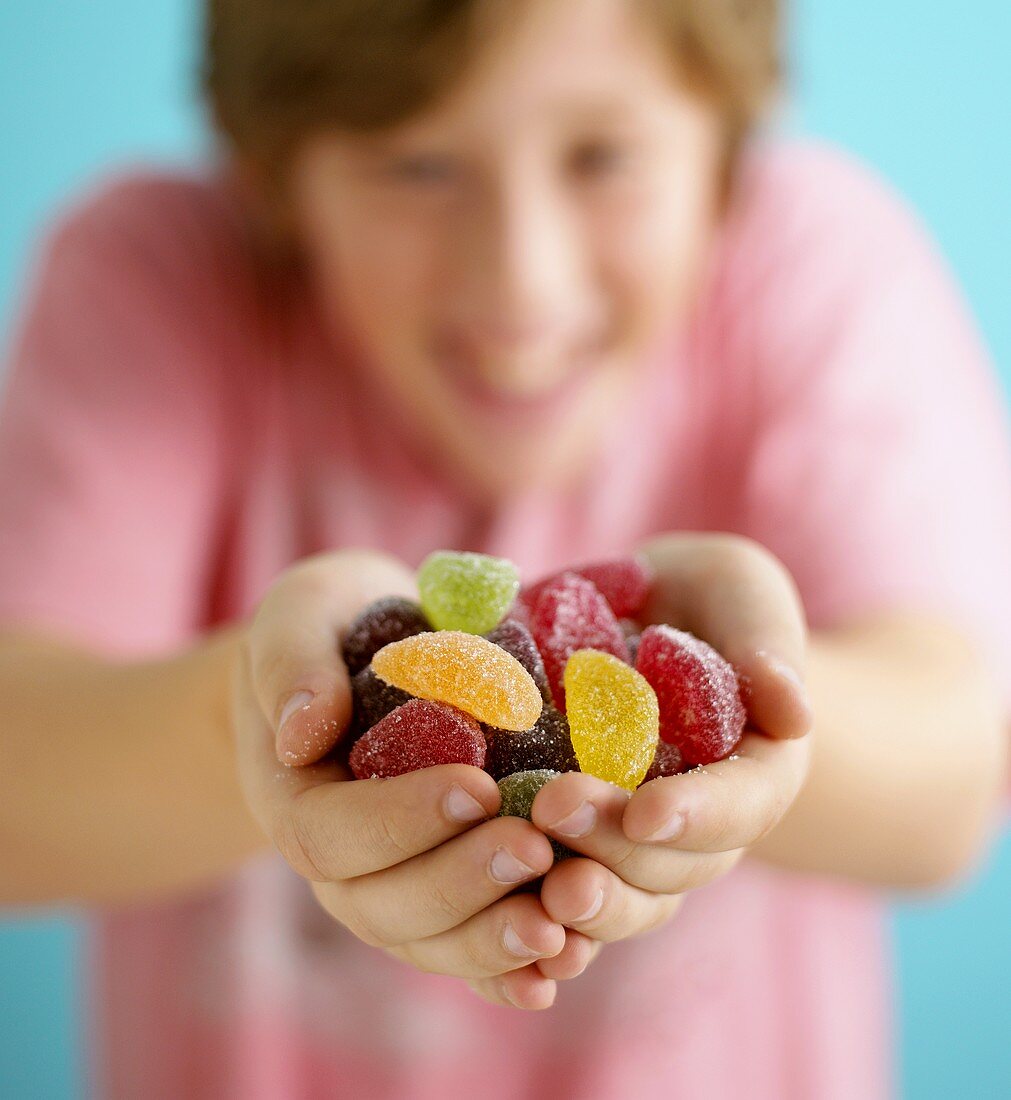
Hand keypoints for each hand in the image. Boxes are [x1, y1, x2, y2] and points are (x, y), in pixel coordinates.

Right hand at [232, 550, 592, 1009]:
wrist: (363, 654)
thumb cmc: (333, 624)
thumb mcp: (303, 615)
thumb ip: (292, 665)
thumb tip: (302, 734)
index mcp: (297, 798)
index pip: (332, 834)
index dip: (401, 820)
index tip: (477, 785)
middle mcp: (341, 862)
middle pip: (384, 906)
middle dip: (461, 884)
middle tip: (534, 849)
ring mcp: (391, 886)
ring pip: (431, 941)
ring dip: (492, 942)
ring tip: (561, 927)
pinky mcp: (444, 890)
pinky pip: (467, 946)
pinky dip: (507, 971)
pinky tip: (558, 971)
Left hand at [524, 534, 812, 954]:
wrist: (646, 619)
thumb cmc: (703, 597)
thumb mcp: (738, 589)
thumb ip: (763, 636)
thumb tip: (792, 708)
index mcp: (758, 764)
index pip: (744, 802)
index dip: (699, 814)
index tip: (645, 812)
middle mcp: (704, 819)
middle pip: (675, 861)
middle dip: (615, 845)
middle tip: (554, 808)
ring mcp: (643, 841)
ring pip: (628, 897)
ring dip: (585, 899)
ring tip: (537, 889)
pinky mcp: (587, 842)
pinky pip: (573, 892)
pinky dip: (544, 914)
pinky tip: (506, 916)